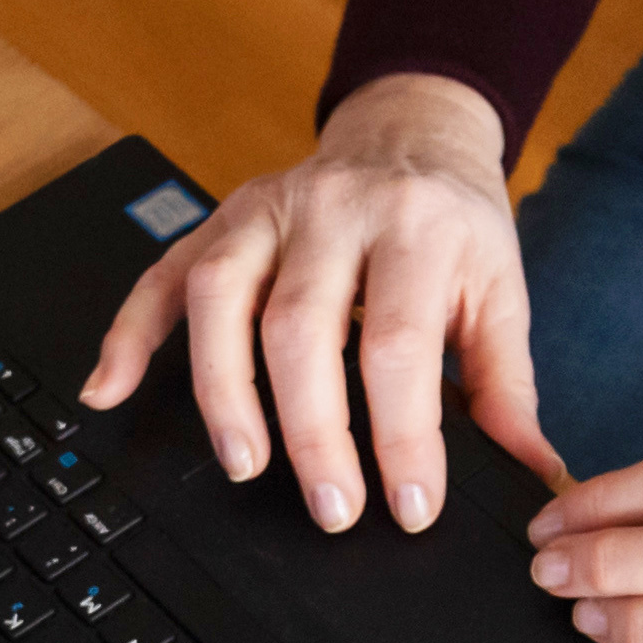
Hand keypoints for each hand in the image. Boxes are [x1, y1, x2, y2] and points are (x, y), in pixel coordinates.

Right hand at [76, 71, 561, 530]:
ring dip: (223, 391)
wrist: (412, 133)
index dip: (401, 435)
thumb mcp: (501, 291)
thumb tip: (534, 472)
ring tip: (244, 464)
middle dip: (313, 432)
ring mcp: (266, 211)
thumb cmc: (454, 224)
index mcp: (417, 230)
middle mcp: (335, 212)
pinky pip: (160, 274)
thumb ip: (508, 386)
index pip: (398, 344)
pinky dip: (128, 334)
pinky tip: (108, 389)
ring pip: (220, 298)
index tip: (410, 507)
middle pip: (301, 328)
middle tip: (333, 509)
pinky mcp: (219, 219)